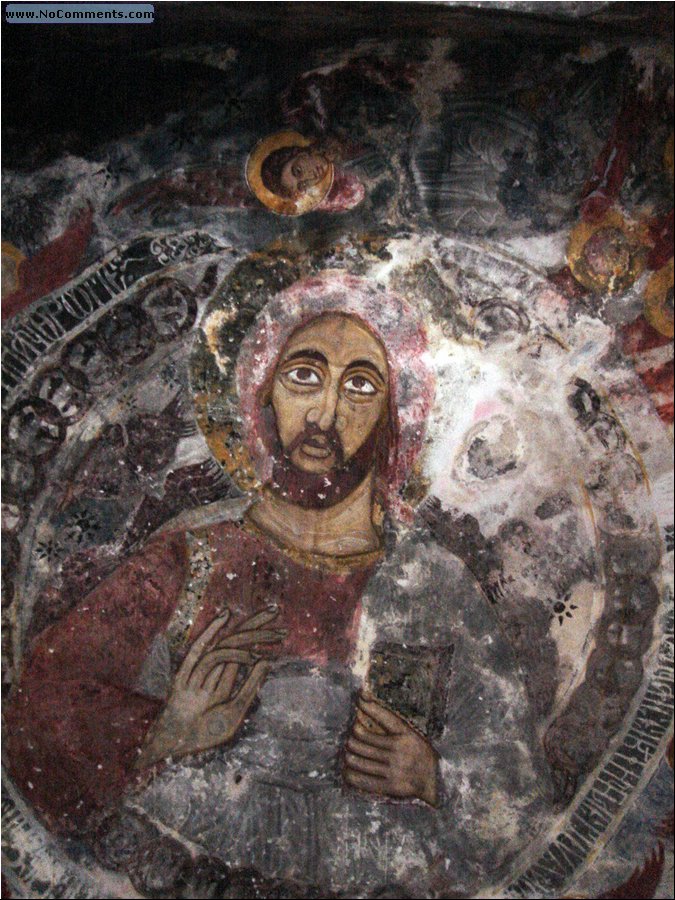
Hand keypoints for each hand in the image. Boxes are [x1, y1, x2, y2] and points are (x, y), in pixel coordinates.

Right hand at [136, 607, 284, 767]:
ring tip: (269, 633)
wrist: (178, 748)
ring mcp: (200, 670)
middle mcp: (214, 670)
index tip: (282, 629)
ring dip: (247, 635)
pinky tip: (226, 616)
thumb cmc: (204, 733)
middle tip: (276, 610)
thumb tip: (266, 660)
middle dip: (256, 626)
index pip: (246, 651)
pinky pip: (199, 650)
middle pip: (237, 641)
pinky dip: (211, 632)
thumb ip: (250, 687)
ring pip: (225, 644)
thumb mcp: (235, 711)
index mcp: (224, 679)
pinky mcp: (185, 673)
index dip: (262, 637)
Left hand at [343, 692, 438, 806]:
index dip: (368, 706)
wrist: (436, 781)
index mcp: (406, 735)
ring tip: (348, 753)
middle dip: (351, 738)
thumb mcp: (412, 735)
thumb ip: (392, 724)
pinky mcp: (390, 786)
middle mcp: (399, 751)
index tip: (359, 699)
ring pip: (359, 760)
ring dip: (349, 755)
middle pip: (362, 740)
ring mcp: (394, 769)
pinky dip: (351, 774)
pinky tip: (348, 770)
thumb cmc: (420, 754)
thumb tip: (367, 705)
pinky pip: (363, 780)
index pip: (384, 717)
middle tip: (350, 739)